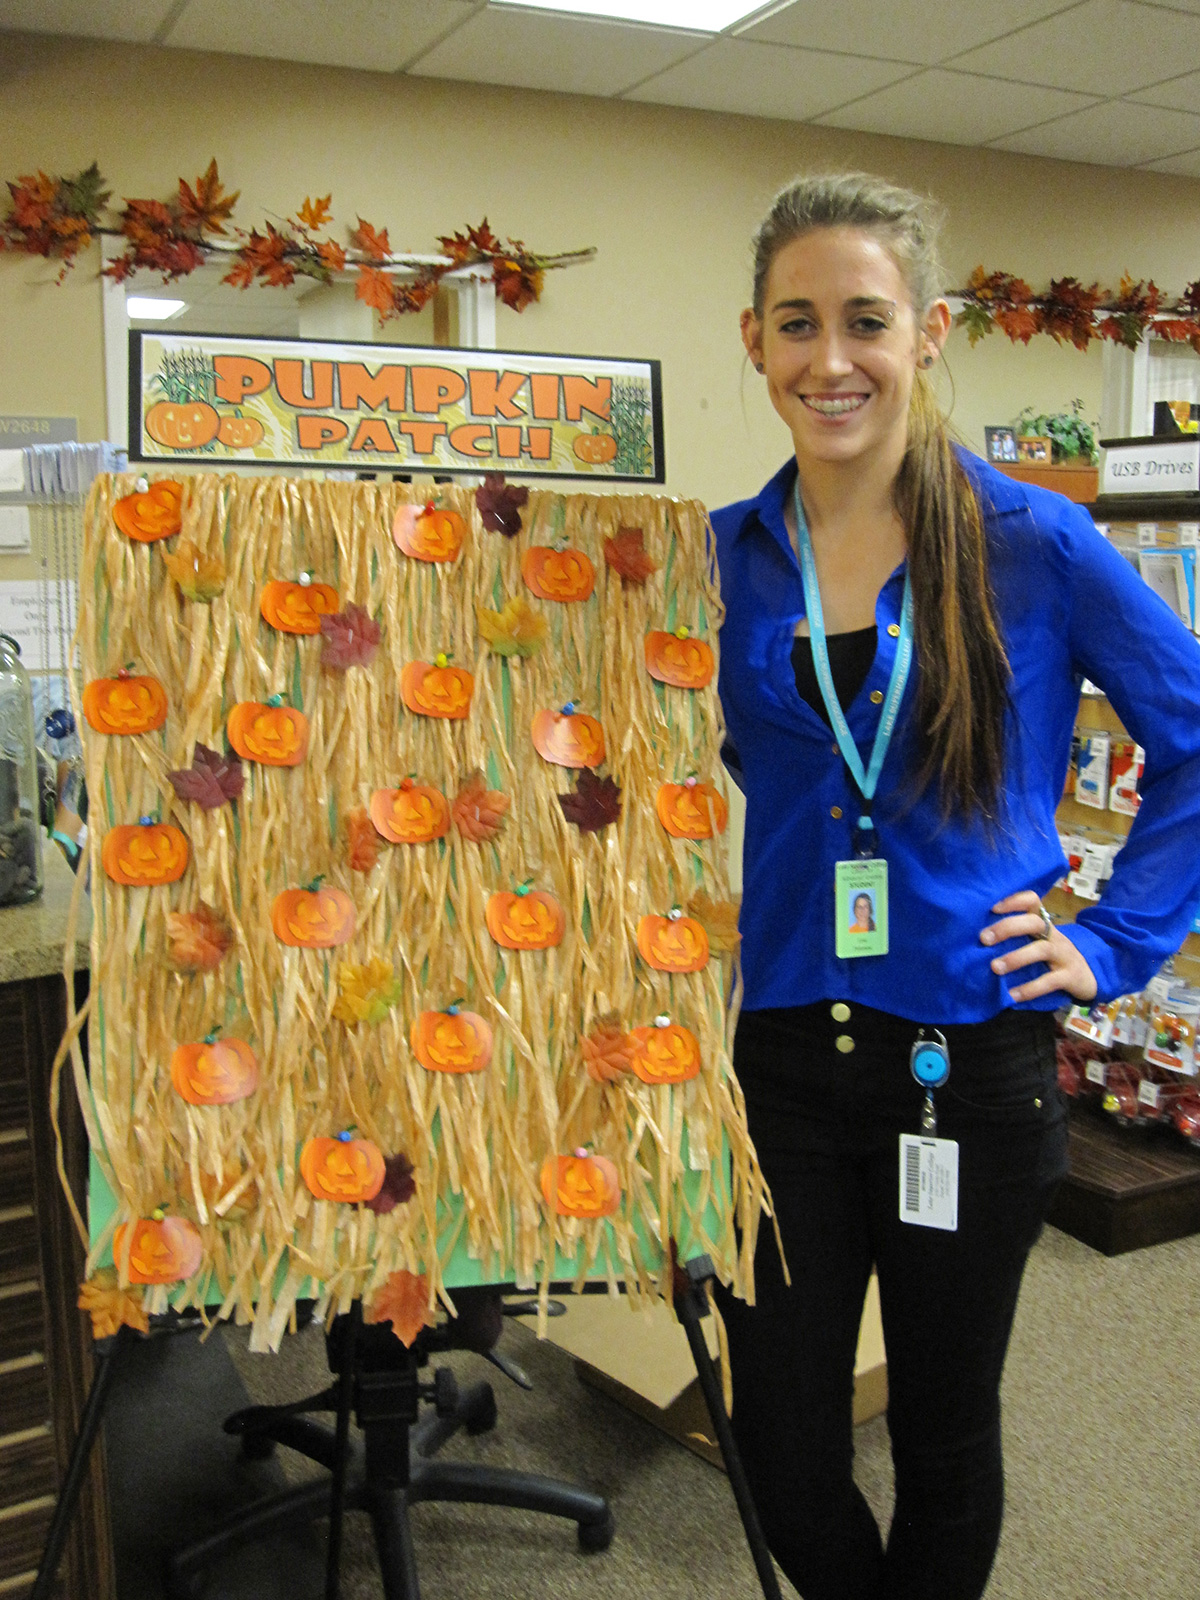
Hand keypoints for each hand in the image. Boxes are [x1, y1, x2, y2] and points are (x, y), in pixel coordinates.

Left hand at [980, 890, 1097, 1003]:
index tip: (992, 907)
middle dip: (1007, 928)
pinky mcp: (1070, 976)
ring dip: (1016, 958)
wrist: (1089, 976)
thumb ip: (1015, 937)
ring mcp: (1063, 954)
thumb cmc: (1052, 957)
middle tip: (984, 938)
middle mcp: (1054, 935)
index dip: (1014, 900)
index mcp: (1043, 924)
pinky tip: (1012, 995)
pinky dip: (1030, 988)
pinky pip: (1050, 981)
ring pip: (1041, 950)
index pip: (1032, 901)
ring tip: (995, 967)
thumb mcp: (1037, 941)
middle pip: (1034, 923)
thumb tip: (977, 939)